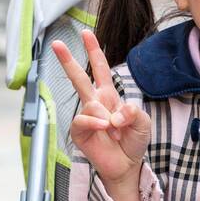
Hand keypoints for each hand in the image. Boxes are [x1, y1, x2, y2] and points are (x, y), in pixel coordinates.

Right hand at [51, 29, 151, 188]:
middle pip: (80, 77)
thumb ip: (134, 112)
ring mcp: (86, 117)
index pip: (100, 69)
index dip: (94, 52)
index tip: (86, 34)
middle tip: (56, 44)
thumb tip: (115, 113)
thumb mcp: (143, 123)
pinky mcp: (80, 132)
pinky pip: (83, 120)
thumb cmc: (133, 142)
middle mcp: (95, 103)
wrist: (126, 166)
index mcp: (109, 96)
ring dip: (105, 115)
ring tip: (114, 129)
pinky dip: (95, 122)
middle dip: (68, 60)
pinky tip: (103, 127)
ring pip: (87, 102)